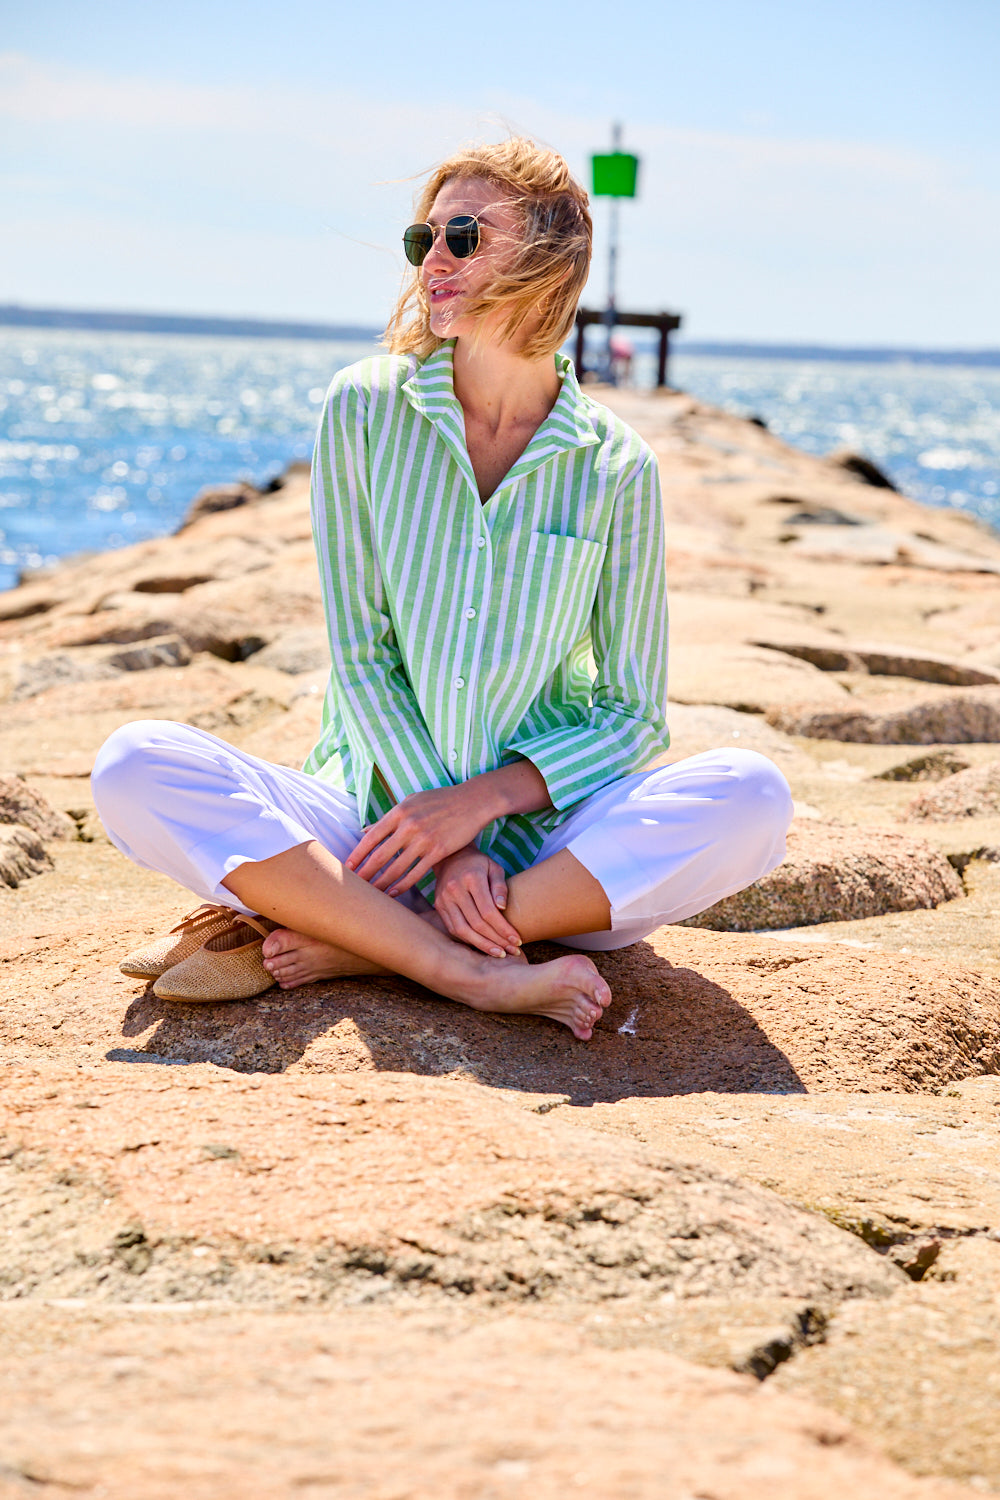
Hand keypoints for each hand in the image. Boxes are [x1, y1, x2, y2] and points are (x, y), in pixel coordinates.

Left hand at [345, 783, 490, 895]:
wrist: (472, 801)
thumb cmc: (440, 800)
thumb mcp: (412, 801)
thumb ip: (389, 817)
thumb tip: (365, 831)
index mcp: (399, 812)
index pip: (371, 837)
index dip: (357, 854)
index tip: (347, 868)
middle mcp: (409, 826)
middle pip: (380, 856)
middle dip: (365, 873)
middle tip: (353, 887)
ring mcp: (424, 839)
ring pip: (397, 868)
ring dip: (381, 883)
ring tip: (371, 895)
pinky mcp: (439, 851)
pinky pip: (416, 873)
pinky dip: (403, 885)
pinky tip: (393, 893)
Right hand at [433, 846, 522, 956]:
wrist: (451, 857)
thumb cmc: (479, 864)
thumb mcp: (494, 868)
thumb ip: (500, 887)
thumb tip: (502, 908)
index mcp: (471, 878)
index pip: (488, 911)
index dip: (503, 929)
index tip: (517, 940)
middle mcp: (454, 889)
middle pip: (476, 924)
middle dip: (496, 940)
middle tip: (512, 951)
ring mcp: (443, 899)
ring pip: (462, 930)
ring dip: (482, 945)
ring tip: (499, 953)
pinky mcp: (438, 906)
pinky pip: (453, 929)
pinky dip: (469, 940)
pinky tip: (483, 946)